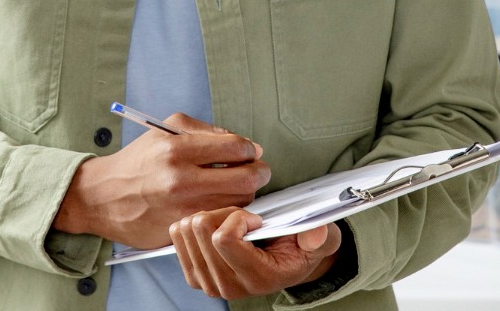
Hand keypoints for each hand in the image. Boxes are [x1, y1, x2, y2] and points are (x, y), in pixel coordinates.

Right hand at [55, 114, 269, 249]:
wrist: (102, 196)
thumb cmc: (136, 162)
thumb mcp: (166, 130)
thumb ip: (206, 131)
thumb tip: (242, 144)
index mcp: (177, 148)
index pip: (236, 148)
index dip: (250, 149)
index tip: (251, 152)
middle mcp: (180, 179)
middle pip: (245, 179)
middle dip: (258, 173)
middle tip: (258, 171)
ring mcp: (181, 208)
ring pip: (237, 203)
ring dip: (244, 194)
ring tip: (234, 186)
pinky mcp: (180, 230)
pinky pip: (219, 220)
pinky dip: (226, 212)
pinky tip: (219, 203)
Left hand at [170, 207, 343, 299]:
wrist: (286, 266)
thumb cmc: (300, 250)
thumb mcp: (320, 241)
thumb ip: (321, 238)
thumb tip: (315, 235)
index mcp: (257, 278)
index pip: (223, 239)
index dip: (237, 217)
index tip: (255, 219)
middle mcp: (229, 286)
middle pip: (201, 230)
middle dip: (222, 212)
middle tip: (241, 217)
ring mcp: (209, 283)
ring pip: (187, 230)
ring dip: (208, 216)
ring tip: (229, 222)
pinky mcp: (195, 276)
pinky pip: (178, 236)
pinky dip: (194, 223)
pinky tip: (214, 227)